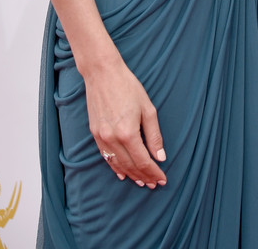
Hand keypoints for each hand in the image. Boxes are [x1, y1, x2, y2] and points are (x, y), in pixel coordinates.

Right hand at [86, 59, 166, 188]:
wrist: (103, 74)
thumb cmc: (128, 87)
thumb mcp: (148, 109)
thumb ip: (154, 135)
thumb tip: (160, 157)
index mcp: (128, 133)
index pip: (144, 161)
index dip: (154, 172)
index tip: (163, 179)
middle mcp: (112, 139)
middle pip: (131, 166)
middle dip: (144, 177)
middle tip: (154, 184)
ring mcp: (101, 137)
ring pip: (118, 164)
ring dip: (131, 175)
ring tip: (142, 182)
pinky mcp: (94, 134)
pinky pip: (106, 157)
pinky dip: (115, 167)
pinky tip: (123, 173)